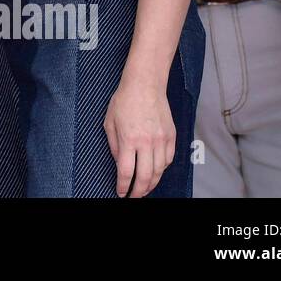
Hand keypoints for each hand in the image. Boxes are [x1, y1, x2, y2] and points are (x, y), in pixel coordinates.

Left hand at [104, 74, 174, 196]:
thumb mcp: (109, 122)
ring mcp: (161, 139)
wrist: (145, 84)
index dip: (123, 186)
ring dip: (152, 183)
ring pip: (160, 171)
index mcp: (129, 139)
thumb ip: (114, 145)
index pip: (126, 172)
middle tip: (134, 196)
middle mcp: (147, 142)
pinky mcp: (171, 136)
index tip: (121, 193)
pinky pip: (169, 159)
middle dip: (139, 191)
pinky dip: (162, 168)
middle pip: (146, 177)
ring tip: (145, 187)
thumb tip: (119, 164)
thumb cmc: (124, 100)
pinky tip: (156, 170)